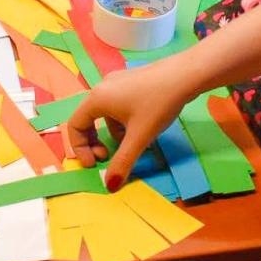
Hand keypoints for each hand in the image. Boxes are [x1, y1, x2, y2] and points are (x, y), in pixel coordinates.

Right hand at [63, 57, 192, 188]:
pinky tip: (143, 127)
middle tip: (108, 157)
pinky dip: (123, 121)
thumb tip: (110, 186)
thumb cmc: (158, 104)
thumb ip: (123, 162)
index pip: (75, 126)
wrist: (186, 74)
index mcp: (97, 99)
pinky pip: (117, 105)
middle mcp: (102, 87)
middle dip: (95, 143)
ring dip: (113, 133)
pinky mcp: (131, 81)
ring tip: (133, 143)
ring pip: (105, 114)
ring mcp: (117, 81)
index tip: (95, 164)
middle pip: (88, 119)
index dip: (80, 149)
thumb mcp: (139, 137)